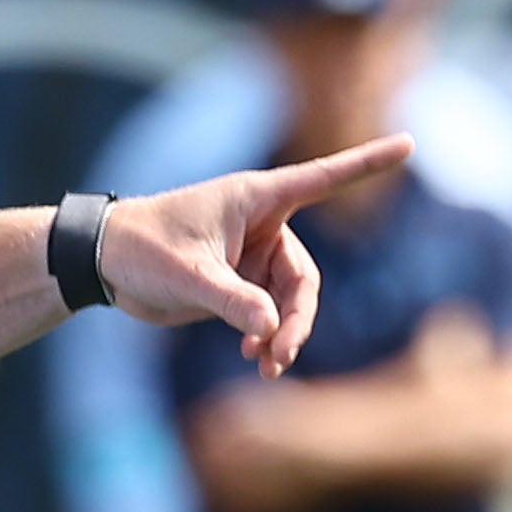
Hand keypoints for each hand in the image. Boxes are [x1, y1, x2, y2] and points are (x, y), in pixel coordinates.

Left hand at [101, 137, 413, 374]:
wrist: (103, 262)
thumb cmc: (140, 249)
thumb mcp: (186, 274)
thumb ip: (231, 301)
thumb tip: (271, 330)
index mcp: (255, 200)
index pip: (323, 179)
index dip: (367, 164)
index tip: (408, 145)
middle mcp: (262, 224)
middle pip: (305, 276)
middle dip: (299, 318)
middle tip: (282, 356)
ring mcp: (253, 256)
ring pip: (291, 301)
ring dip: (283, 336)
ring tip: (265, 367)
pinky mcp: (240, 284)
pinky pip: (270, 314)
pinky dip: (267, 337)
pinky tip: (254, 359)